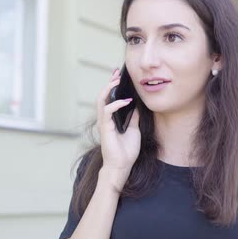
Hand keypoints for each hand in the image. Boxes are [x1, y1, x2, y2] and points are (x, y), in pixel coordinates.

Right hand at [95, 68, 140, 191]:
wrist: (122, 166)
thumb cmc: (127, 150)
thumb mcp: (134, 130)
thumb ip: (133, 118)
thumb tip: (136, 106)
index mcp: (110, 119)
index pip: (109, 98)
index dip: (112, 86)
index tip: (119, 76)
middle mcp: (104, 119)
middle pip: (103, 96)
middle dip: (109, 83)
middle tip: (117, 73)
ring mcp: (103, 123)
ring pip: (101, 100)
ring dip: (109, 89)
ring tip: (117, 80)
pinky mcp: (105, 128)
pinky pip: (107, 111)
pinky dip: (116, 104)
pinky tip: (127, 101)